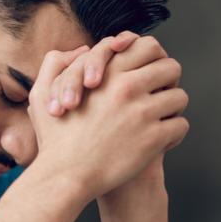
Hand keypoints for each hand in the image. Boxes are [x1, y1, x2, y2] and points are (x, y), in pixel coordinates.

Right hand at [28, 34, 188, 203]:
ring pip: (179, 97)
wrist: (65, 175)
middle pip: (170, 67)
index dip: (151, 57)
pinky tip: (157, 140)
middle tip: (158, 94)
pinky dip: (172, 133)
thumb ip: (54, 64)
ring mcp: (142, 113)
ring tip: (157, 119)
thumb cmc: (54, 138)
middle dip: (167, 80)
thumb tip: (81, 50)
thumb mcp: (41, 94)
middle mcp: (126, 88)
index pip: (146, 46)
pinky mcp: (153, 138)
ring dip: (170, 108)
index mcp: (105, 74)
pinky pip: (180, 125)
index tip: (147, 71)